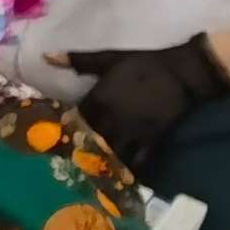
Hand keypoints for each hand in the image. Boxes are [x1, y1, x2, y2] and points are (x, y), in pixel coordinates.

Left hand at [59, 34, 229, 158]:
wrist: (182, 72)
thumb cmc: (144, 62)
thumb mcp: (109, 57)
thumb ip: (79, 60)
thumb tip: (46, 56)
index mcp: (99, 99)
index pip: (74, 118)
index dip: (67, 125)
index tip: (60, 131)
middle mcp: (112, 119)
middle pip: (89, 140)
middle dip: (81, 147)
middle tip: (73, 155)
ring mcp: (132, 131)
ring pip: (111, 152)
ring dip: (102, 161)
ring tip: (94, 169)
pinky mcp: (150, 139)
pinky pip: (137, 160)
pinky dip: (128, 168)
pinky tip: (122, 173)